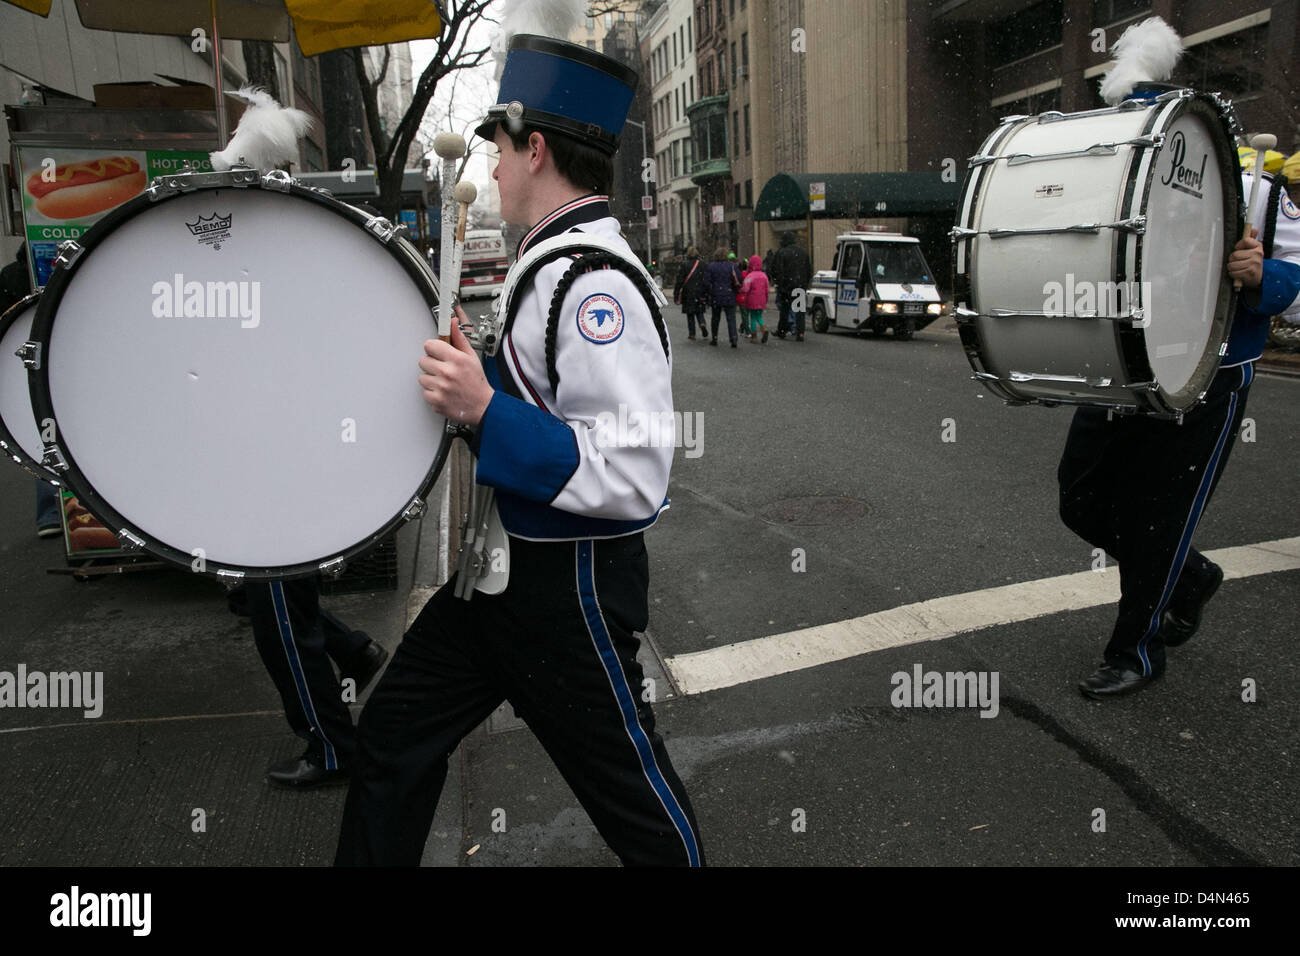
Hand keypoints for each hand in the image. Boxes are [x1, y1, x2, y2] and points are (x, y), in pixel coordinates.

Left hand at [418, 304, 492, 425]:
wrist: (482, 407)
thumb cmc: (476, 383)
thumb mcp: (471, 357)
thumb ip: (459, 338)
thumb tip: (452, 323)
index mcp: (456, 359)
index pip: (430, 345)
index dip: (434, 348)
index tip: (438, 352)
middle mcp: (447, 373)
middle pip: (423, 360)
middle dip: (432, 364)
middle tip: (443, 369)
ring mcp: (440, 388)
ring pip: (422, 377)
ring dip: (431, 379)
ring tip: (444, 382)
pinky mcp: (436, 400)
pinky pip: (424, 391)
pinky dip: (432, 392)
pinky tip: (443, 391)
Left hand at [1229, 227, 1263, 288]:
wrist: (1259, 275)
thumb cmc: (1252, 260)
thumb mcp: (1253, 249)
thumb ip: (1251, 238)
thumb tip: (1254, 229)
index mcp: (1258, 246)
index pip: (1245, 240)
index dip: (1238, 246)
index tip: (1238, 249)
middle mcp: (1258, 254)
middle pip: (1234, 254)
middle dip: (1231, 259)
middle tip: (1234, 261)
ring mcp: (1254, 264)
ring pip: (1232, 264)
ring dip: (1231, 267)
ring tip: (1235, 267)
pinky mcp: (1250, 273)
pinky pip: (1234, 273)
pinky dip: (1232, 274)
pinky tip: (1237, 273)